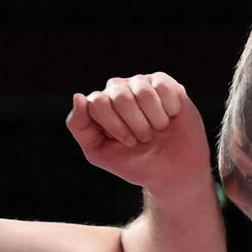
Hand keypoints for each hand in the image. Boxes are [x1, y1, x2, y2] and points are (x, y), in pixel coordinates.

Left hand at [67, 73, 209, 191]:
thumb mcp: (99, 152)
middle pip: (120, 97)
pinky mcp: (162, 82)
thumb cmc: (135, 161)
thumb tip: (78, 96)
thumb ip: (80, 126)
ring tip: (158, 129)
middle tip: (145, 138)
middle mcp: (116, 90)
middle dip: (136, 125)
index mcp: (98, 106)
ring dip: (155, 120)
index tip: (128, 143)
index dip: (116, 127)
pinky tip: (170, 116)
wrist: (174, 169)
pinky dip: (170, 109)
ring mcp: (139, 84)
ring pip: (144, 93)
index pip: (98, 103)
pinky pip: (163, 88)